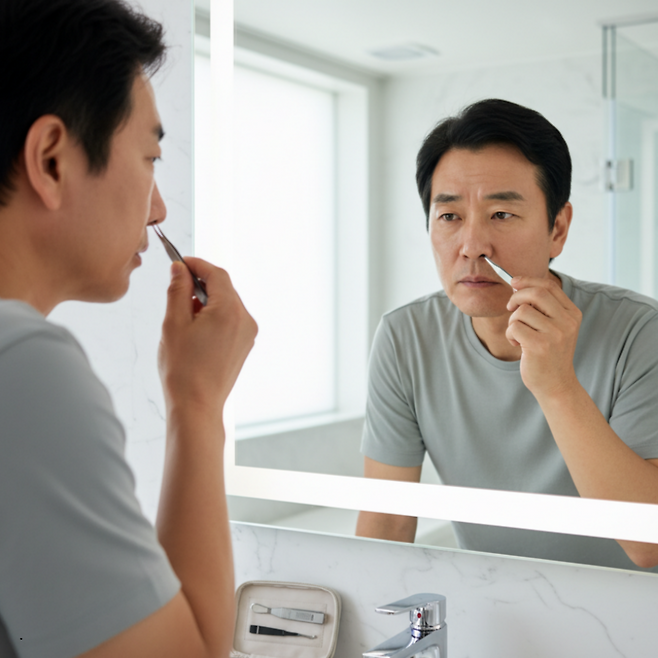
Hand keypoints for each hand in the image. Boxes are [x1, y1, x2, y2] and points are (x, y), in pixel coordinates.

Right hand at [158, 258, 257, 413]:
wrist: (196, 406)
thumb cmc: (182, 369)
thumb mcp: (173, 323)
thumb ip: (178, 290)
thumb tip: (180, 269)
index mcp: (230, 311)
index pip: (217, 274)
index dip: (197, 264)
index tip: (179, 262)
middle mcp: (245, 320)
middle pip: (224, 288)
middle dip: (200, 285)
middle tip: (176, 290)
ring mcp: (248, 334)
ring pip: (227, 304)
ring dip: (206, 302)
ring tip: (183, 318)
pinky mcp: (245, 345)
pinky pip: (231, 320)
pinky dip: (214, 316)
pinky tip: (195, 331)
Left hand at [505, 276, 580, 400]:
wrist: (556, 385)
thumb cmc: (549, 354)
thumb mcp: (554, 327)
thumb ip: (542, 307)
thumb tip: (517, 282)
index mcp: (572, 314)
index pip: (549, 286)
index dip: (528, 280)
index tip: (514, 282)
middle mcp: (567, 322)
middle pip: (535, 293)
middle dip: (516, 297)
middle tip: (510, 308)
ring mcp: (554, 334)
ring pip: (521, 311)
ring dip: (512, 322)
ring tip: (519, 335)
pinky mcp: (539, 345)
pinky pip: (514, 327)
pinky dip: (510, 334)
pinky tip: (518, 344)